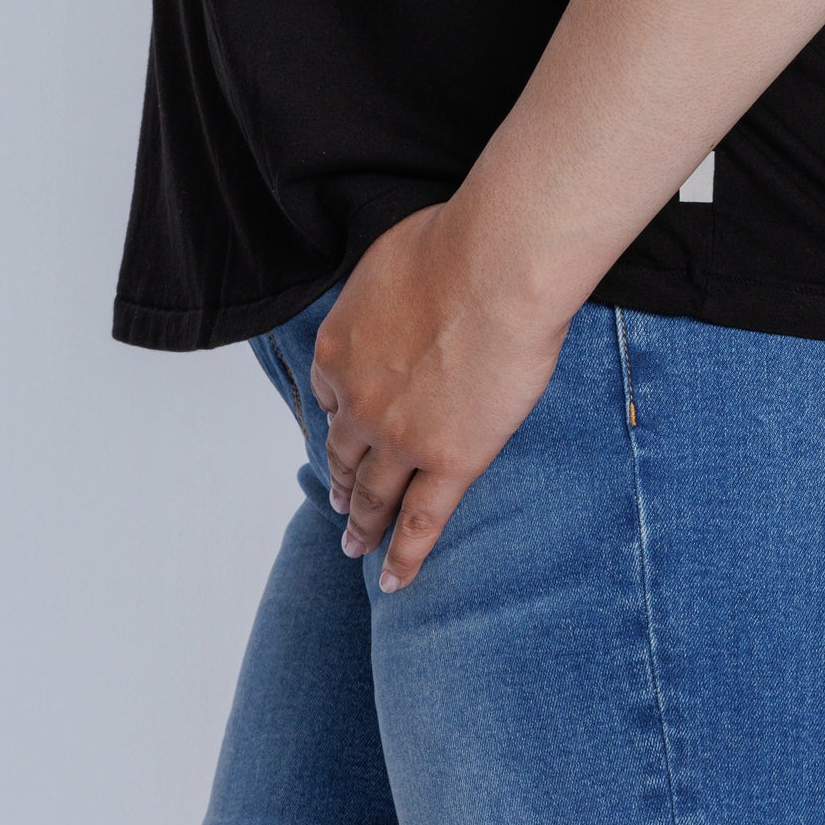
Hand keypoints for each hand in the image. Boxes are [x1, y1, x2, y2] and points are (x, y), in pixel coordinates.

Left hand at [308, 205, 569, 590]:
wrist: (496, 266)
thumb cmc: (454, 244)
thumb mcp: (388, 260)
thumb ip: (381, 295)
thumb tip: (392, 295)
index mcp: (338, 350)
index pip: (328, 396)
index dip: (335, 417)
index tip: (339, 431)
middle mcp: (358, 401)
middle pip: (342, 451)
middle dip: (338, 477)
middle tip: (335, 500)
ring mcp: (400, 439)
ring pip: (373, 493)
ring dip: (360, 522)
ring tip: (354, 544)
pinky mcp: (448, 462)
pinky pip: (421, 522)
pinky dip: (404, 556)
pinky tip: (392, 580)